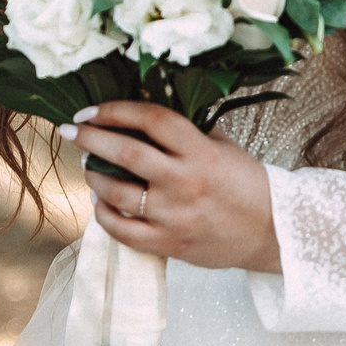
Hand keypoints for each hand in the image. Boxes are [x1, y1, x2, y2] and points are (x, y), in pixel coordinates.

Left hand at [62, 100, 282, 273]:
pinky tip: (100, 200)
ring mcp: (174, 216)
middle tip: (71, 130)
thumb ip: (187, 127)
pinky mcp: (169, 244)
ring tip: (88, 165)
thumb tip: (144, 101)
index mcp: (201, 152)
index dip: (116, 109)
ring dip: (94, 175)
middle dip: (90, 137)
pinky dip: (103, 214)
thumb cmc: (246, 184)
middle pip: (126, 153)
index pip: (152, 120)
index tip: (91, 109)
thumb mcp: (223, 146)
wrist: (273, 233)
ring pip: (117, 193)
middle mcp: (185, 182)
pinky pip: (122, 231)